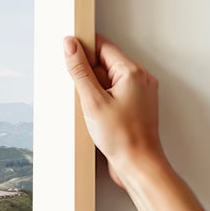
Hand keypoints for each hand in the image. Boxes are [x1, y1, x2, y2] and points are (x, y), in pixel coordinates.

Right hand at [62, 33, 165, 188]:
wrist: (138, 165)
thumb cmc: (123, 137)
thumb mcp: (92, 101)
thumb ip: (80, 70)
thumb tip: (70, 45)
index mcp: (132, 72)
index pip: (103, 46)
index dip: (84, 49)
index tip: (69, 53)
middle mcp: (140, 79)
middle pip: (106, 63)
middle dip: (88, 74)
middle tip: (82, 93)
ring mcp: (139, 94)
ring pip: (109, 80)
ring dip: (94, 90)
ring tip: (91, 109)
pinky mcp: (135, 107)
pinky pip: (115, 94)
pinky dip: (102, 101)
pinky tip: (96, 116)